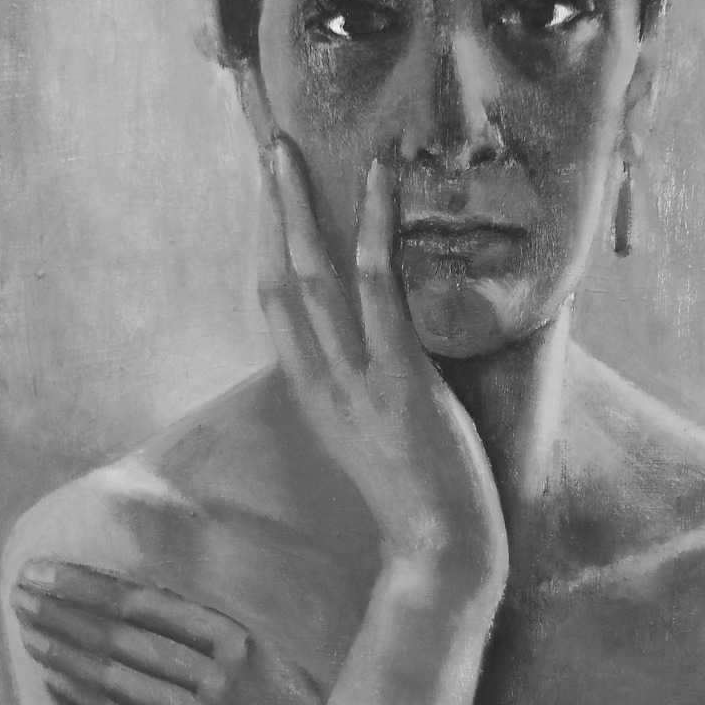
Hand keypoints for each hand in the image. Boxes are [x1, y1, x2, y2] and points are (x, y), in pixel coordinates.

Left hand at [10, 560, 320, 704]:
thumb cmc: (285, 703)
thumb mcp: (264, 651)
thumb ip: (210, 628)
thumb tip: (140, 598)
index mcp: (237, 638)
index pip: (145, 603)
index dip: (90, 586)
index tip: (49, 572)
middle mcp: (219, 676)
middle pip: (123, 637)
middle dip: (65, 612)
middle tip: (24, 591)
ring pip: (117, 679)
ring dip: (66, 654)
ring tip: (31, 634)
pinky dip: (86, 701)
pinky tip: (58, 681)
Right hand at [259, 137, 507, 595]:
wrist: (440, 556)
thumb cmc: (420, 494)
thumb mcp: (375, 431)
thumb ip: (364, 383)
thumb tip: (378, 336)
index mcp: (314, 394)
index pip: (273, 308)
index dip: (264, 247)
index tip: (267, 200)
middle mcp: (321, 382)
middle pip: (277, 280)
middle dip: (270, 211)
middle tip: (268, 148)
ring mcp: (357, 380)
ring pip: (313, 277)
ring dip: (299, 207)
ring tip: (291, 152)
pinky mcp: (400, 379)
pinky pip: (378, 288)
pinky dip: (375, 229)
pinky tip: (380, 182)